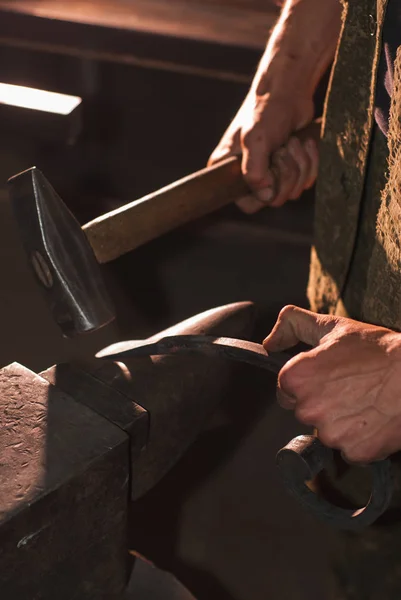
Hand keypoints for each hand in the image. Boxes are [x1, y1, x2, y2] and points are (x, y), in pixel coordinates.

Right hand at [208, 0, 340, 213]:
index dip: (264, 193)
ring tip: (292, 141)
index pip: (246, 204)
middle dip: (287, 173)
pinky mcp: (291, 168)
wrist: (290, 90)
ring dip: (301, 164)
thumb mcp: (255, 140)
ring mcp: (272, 173)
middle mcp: (249, 176)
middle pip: (275, 200)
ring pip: (294, 191)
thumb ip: (254, 171)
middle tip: (283, 149)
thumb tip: (264, 197)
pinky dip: (311, 161)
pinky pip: (307, 180)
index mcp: (230, 171)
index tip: (270, 169)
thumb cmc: (266, 110)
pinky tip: (303, 142)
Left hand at [263, 306, 400, 463]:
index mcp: (295, 378)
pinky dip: (361, 438)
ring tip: (365, 400)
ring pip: (328, 432)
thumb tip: (269, 343)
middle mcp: (307, 409)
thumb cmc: (377, 349)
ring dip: (342, 422)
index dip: (308, 383)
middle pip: (306, 413)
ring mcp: (330, 433)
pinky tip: (374, 418)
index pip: (286, 391)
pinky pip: (350, 449)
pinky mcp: (354, 451)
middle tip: (350, 387)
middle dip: (323, 403)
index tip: (328, 377)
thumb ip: (293, 326)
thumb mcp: (332, 327)